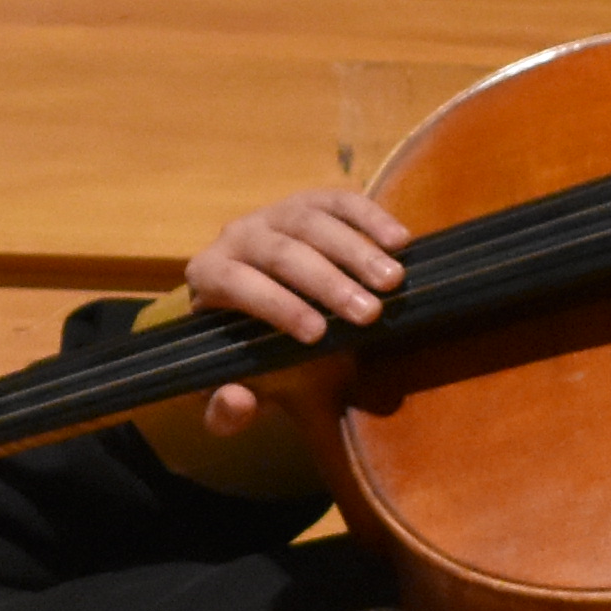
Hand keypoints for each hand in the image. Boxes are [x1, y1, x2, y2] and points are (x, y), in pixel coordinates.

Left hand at [181, 184, 407, 431]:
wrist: (256, 308)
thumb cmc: (246, 350)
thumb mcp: (233, 388)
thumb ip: (225, 410)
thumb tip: (238, 400)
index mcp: (209, 276)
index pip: (236, 282)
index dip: (275, 304)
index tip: (318, 334)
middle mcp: (236, 236)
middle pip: (280, 250)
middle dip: (326, 281)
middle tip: (369, 313)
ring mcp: (276, 214)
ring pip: (311, 221)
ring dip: (355, 250)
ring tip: (393, 281)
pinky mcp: (310, 203)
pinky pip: (338, 201)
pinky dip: (370, 217)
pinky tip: (400, 241)